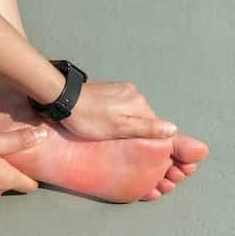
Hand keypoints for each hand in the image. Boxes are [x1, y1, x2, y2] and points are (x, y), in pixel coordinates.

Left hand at [60, 81, 176, 140]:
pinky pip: (116, 105)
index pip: (153, 125)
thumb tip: (172, 129)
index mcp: (139, 103)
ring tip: (104, 130)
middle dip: (132, 129)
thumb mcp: (118, 128)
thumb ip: (145, 129)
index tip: (132, 147)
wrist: (62, 98)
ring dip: (121, 122)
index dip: (144, 138)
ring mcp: (119, 88)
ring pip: (128, 111)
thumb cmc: (87, 118)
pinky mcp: (107, 88)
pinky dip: (112, 114)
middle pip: (141, 117)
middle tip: (115, 140)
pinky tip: (99, 120)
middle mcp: (133, 92)